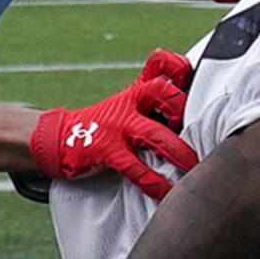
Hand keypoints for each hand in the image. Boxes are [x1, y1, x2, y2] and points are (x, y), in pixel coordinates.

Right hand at [28, 48, 196, 198]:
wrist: (59, 139)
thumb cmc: (104, 125)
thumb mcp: (128, 106)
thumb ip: (156, 103)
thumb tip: (195, 111)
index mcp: (138, 90)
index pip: (161, 65)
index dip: (181, 69)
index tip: (196, 85)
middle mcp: (129, 103)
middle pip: (161, 91)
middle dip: (182, 109)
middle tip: (199, 130)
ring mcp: (117, 125)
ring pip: (153, 134)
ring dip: (177, 152)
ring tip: (193, 167)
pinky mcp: (106, 149)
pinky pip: (135, 167)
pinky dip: (154, 182)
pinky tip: (166, 192)